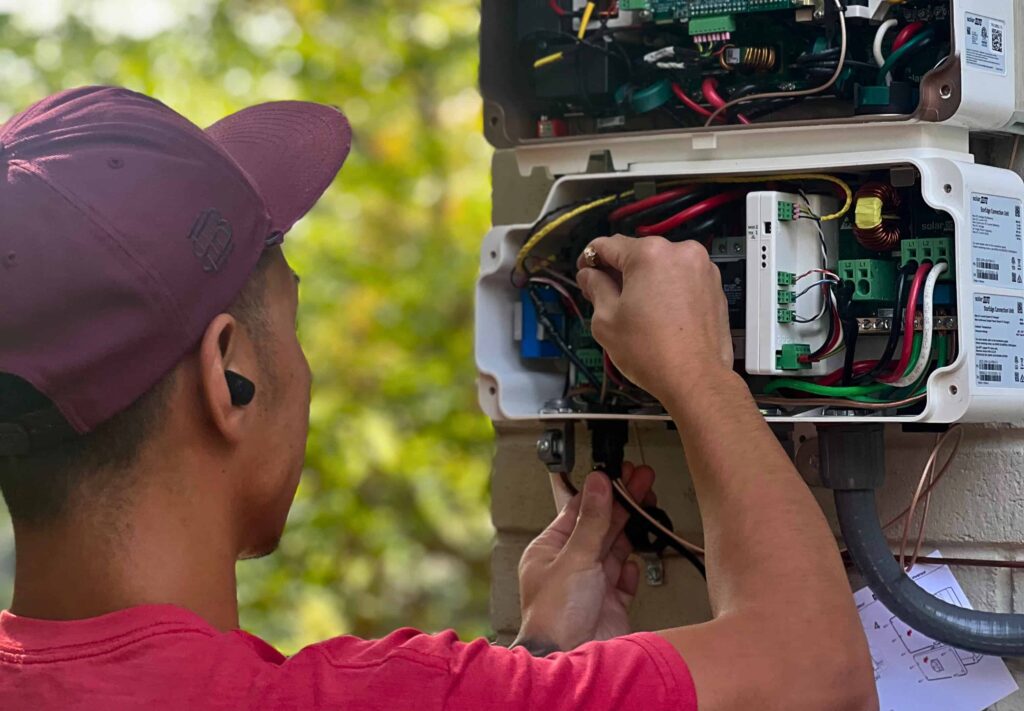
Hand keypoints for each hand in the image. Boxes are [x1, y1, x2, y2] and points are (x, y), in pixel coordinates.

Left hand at [514, 463, 654, 652]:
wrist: (571, 657)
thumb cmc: (554, 615)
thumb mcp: (575, 557)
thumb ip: (592, 520)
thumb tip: (598, 484)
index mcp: (549, 550)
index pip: (575, 510)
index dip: (599, 490)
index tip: (616, 472)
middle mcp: (569, 565)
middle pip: (599, 526)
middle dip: (621, 503)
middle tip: (640, 479)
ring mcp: (590, 584)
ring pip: (614, 548)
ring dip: (630, 528)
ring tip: (647, 502)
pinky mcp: (610, 602)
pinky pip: (624, 579)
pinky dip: (631, 569)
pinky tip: (634, 560)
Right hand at [576, 235, 733, 402]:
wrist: (695, 379)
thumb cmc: (651, 352)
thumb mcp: (606, 319)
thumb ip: (595, 288)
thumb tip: (589, 275)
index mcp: (649, 254)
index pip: (608, 245)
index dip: (589, 259)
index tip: (585, 272)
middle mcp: (680, 252)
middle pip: (637, 254)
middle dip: (619, 272)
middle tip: (605, 297)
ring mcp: (702, 268)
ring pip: (661, 266)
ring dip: (645, 280)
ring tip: (635, 311)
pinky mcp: (714, 286)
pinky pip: (682, 279)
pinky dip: (667, 290)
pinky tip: (658, 315)